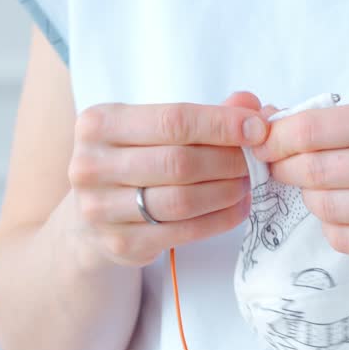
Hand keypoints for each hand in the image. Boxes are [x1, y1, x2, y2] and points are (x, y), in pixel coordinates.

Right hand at [66, 92, 269, 266]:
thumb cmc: (132, 160)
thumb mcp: (154, 128)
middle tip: (254, 161)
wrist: (91, 215)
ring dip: (226, 192)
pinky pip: (182, 232)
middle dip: (228, 161)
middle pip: (179, 162)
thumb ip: (203, 115)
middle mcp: (91, 165)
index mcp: (99, 123)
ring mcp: (101, 209)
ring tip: (247, 184)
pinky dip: (219, 220)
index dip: (221, 125)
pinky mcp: (119, 243)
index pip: (173, 120)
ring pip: (182, 200)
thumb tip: (250, 106)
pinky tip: (236, 208)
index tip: (257, 128)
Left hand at [254, 96, 348, 264]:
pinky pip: (342, 238)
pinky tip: (348, 212)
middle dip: (285, 170)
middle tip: (282, 169)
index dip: (275, 139)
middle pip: (312, 171)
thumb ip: (337, 120)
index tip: (261, 144)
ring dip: (312, 198)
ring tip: (325, 189)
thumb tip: (267, 119)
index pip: (311, 130)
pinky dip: (333, 225)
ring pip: (323, 207)